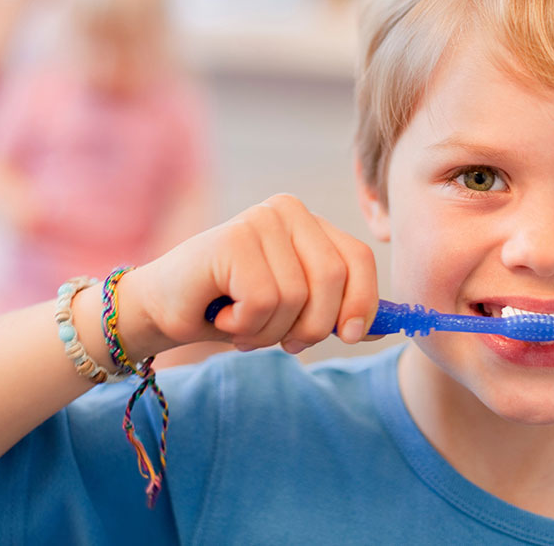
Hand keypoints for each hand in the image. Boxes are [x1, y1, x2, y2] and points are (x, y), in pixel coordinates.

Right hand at [121, 195, 378, 357]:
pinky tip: (222, 314)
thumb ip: (339, 311)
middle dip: (313, 326)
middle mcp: (288, 211)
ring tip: (241, 323)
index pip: (358, 259)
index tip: (350, 335)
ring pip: (297, 298)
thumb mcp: (295, 310)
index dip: (363, 302)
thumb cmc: (232, 309)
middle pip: (334, 278)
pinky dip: (245, 325)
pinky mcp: (233, 240)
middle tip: (282, 341)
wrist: (164, 310)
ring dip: (270, 331)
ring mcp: (259, 221)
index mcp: (309, 223)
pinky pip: (265, 301)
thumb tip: (390, 326)